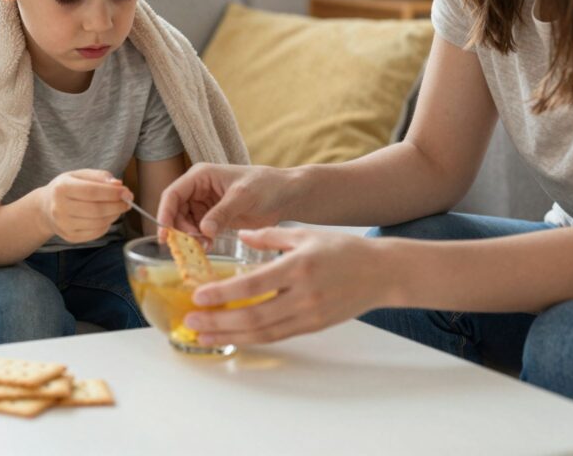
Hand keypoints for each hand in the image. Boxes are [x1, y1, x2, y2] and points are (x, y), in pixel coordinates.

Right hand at [37, 170, 131, 243]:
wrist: (46, 208)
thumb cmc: (66, 188)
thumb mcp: (78, 175)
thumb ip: (99, 176)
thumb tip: (117, 184)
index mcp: (62, 188)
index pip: (92, 191)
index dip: (112, 192)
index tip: (126, 191)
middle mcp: (60, 208)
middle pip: (96, 210)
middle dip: (117, 206)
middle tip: (128, 201)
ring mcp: (64, 225)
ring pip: (98, 223)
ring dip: (114, 216)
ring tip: (119, 208)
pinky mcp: (70, 237)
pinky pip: (96, 233)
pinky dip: (106, 225)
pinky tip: (107, 217)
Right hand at [157, 163, 293, 240]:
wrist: (286, 195)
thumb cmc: (266, 186)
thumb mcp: (243, 197)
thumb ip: (222, 213)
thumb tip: (203, 231)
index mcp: (200, 176)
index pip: (172, 194)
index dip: (164, 214)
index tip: (165, 235)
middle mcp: (199, 189)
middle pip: (175, 211)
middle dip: (180, 230)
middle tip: (192, 245)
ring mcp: (206, 205)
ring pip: (185, 223)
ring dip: (190, 237)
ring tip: (204, 247)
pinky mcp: (214, 218)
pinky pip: (198, 231)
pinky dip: (200, 240)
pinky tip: (209, 246)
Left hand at [182, 226, 392, 344]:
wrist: (381, 273)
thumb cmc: (343, 249)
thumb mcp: (305, 234)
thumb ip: (269, 236)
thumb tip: (240, 235)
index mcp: (299, 267)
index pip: (254, 284)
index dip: (224, 293)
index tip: (199, 295)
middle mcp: (303, 295)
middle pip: (254, 315)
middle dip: (219, 321)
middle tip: (191, 321)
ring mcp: (309, 315)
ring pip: (263, 332)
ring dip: (230, 336)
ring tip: (202, 335)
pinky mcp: (313, 326)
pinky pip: (277, 336)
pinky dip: (251, 338)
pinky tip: (231, 337)